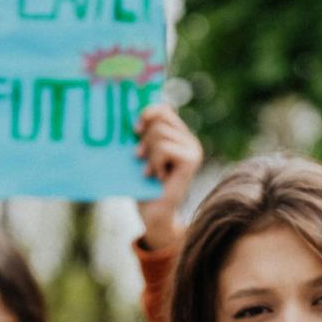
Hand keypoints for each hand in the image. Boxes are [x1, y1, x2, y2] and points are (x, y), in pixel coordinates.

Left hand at [134, 103, 202, 253]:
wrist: (153, 213)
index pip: (163, 108)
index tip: (135, 129)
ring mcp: (193, 148)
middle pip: (159, 119)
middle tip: (140, 157)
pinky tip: (158, 176)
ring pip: (160, 133)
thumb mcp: (140, 154)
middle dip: (144, 139)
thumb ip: (141, 134)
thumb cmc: (144, 185)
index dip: (147, 113)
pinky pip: (164, 148)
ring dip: (149, 155)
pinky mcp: (192, 159)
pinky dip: (155, 162)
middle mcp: (189, 139)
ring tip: (151, 171)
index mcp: (178, 135)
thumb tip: (129, 114)